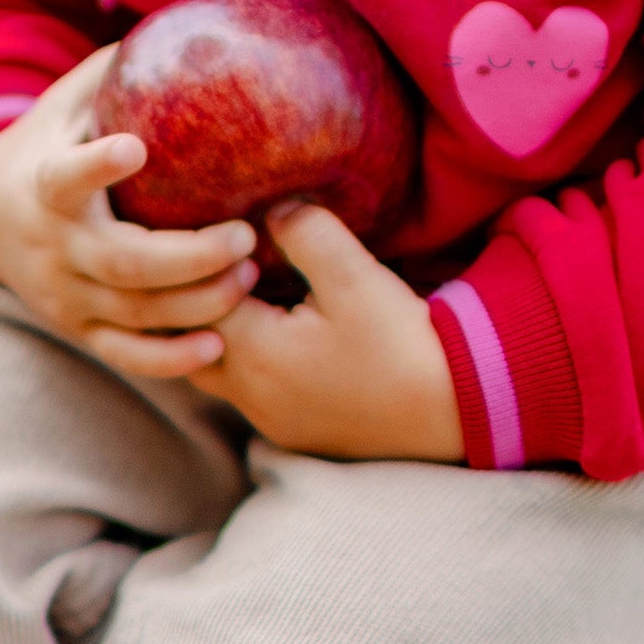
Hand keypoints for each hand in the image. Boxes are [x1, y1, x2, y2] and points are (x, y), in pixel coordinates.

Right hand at [0, 49, 259, 379]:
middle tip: (244, 236)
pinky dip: (170, 360)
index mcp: (45, 185)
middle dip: (188, 257)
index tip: (133, 147)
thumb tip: (184, 24)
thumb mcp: (66, 103)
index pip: (64, 179)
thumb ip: (114, 71)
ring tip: (251, 279)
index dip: (96, 166)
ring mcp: (65, 295)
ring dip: (197, 302)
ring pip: (134, 313)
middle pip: (121, 264)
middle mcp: (53, 247)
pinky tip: (218, 349)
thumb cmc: (48, 146)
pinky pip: (125, 355)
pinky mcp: (79, 329)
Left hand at [188, 202, 463, 462]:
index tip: (235, 241)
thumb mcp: (353, 272)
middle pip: (189, 341)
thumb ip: (303, 230)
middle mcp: (248, 394)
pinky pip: (246, 393)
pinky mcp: (292, 432)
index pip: (192, 300)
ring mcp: (269, 419)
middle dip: (199, 302)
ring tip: (255, 298)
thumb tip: (271, 211)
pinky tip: (282, 335)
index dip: (204, 264)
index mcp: (251, 352)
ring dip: (223, 334)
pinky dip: (248, 361)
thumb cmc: (401, 341)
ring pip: (213, 370)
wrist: (455, 409)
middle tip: (232, 268)